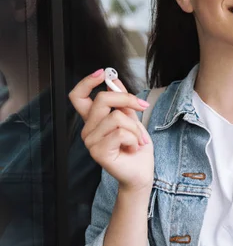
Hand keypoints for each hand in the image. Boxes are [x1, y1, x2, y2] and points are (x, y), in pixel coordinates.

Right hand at [69, 69, 153, 192]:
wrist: (141, 173)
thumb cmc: (136, 147)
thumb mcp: (132, 119)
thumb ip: (123, 102)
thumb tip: (114, 80)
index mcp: (93, 120)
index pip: (78, 96)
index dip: (87, 82)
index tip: (103, 73)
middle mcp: (88, 130)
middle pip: (102, 99)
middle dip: (127, 99)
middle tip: (142, 106)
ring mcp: (91, 142)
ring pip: (117, 117)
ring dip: (135, 127)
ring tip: (137, 140)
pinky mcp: (98, 153)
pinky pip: (120, 133)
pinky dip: (134, 139)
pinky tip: (133, 148)